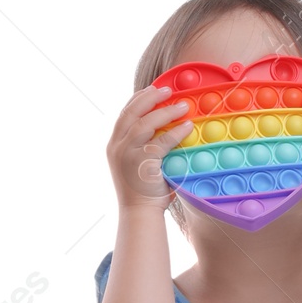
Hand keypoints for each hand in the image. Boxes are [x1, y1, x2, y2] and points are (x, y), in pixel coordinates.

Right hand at [107, 85, 191, 208]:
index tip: (154, 89)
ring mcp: (127, 153)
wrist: (138, 214)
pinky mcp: (141, 162)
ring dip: (166, 111)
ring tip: (183, 106)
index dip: (139, 98)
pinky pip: (161, 141)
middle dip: (151, 97)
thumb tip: (165, 127)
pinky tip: (187, 126)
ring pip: (145, 123)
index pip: (124, 113)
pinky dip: (176, 131)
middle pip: (132, 112)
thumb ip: (144, 145)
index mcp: (114, 145)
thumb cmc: (143, 191)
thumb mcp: (136, 163)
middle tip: (168, 90)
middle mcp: (117, 146)